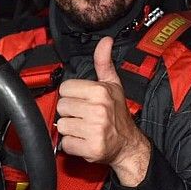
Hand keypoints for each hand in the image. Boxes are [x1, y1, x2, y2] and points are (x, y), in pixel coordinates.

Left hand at [56, 36, 150, 185]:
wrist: (128, 144)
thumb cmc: (118, 114)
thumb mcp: (113, 84)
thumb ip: (104, 62)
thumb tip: (105, 41)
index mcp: (100, 91)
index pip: (65, 88)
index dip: (72, 95)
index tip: (82, 101)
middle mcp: (98, 110)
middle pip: (62, 107)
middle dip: (70, 112)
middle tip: (84, 115)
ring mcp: (94, 129)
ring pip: (62, 125)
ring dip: (70, 129)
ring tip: (84, 128)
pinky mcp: (91, 148)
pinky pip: (66, 144)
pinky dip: (73, 145)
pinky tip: (84, 140)